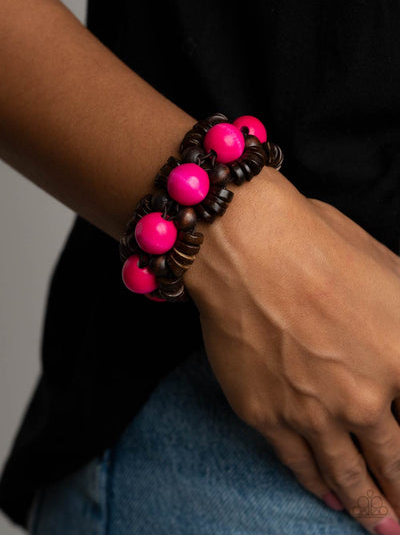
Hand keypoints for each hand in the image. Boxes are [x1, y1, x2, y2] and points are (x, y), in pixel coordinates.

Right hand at [185, 167, 399, 533]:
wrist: (247, 247)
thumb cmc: (319, 245)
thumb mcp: (392, 274)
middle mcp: (362, 401)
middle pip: (394, 462)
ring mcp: (311, 414)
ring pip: (347, 475)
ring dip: (370, 506)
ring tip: (382, 526)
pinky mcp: (264, 415)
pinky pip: (297, 462)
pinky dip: (318, 484)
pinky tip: (330, 495)